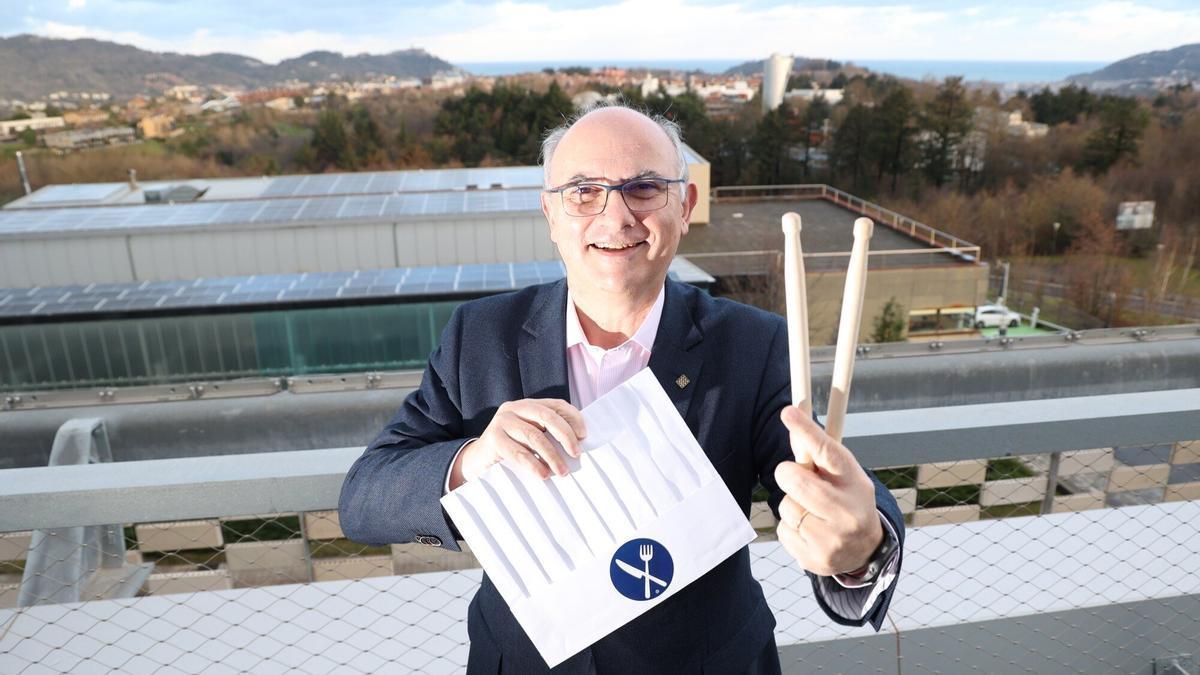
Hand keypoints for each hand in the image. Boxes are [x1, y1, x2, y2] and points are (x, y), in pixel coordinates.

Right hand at [450, 398, 586, 488]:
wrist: (477, 461)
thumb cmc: (511, 450)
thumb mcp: (530, 438)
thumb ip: (549, 435)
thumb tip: (578, 445)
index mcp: (527, 405)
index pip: (556, 405)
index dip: (573, 418)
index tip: (583, 436)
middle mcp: (514, 408)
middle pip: (547, 416)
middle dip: (565, 435)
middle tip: (576, 454)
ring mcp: (502, 422)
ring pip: (534, 436)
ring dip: (552, 455)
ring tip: (562, 471)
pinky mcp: (493, 439)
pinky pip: (519, 452)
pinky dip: (534, 464)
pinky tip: (543, 474)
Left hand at [774, 405, 882, 575]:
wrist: (865, 552)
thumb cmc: (847, 500)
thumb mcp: (844, 475)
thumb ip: (818, 454)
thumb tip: (790, 417)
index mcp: (855, 483)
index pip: (828, 452)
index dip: (806, 431)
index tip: (788, 412)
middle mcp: (847, 513)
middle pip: (796, 481)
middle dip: (788, 474)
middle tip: (794, 476)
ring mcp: (832, 540)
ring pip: (786, 507)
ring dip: (791, 504)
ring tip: (811, 511)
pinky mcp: (814, 560)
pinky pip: (782, 531)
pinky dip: (790, 527)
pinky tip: (809, 530)